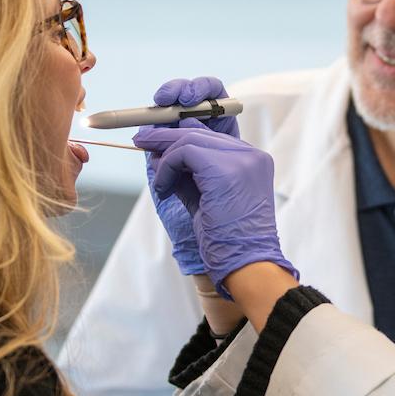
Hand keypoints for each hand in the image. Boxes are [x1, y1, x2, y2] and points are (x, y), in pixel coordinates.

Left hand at [133, 126, 296, 296]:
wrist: (247, 264)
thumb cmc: (227, 239)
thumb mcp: (206, 197)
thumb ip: (188, 173)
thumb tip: (157, 154)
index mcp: (253, 161)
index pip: (212, 135)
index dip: (181, 137)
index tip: (157, 145)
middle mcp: (251, 155)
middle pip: (199, 131)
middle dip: (165, 138)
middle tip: (141, 142)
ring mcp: (241, 159)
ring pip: (189, 139)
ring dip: (164, 158)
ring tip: (159, 181)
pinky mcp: (224, 169)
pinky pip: (183, 153)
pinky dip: (166, 168)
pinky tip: (163, 188)